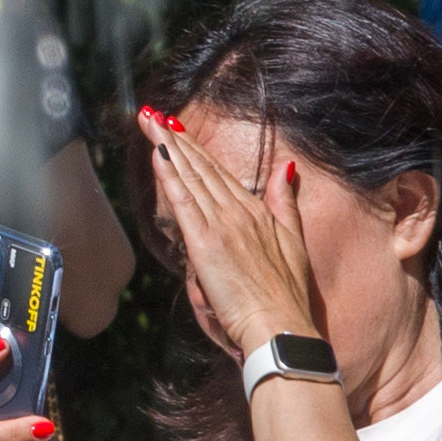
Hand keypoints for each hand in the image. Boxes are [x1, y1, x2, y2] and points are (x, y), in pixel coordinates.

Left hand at [134, 108, 323, 362]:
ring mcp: (221, 225)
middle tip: (150, 113)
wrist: (281, 327)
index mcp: (255, 212)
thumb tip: (285, 168)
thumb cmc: (286, 296)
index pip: (218, 172)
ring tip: (148, 121)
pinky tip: (158, 154)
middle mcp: (237, 212)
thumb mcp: (293, 241)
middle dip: (174, 137)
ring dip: (167, 146)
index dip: (195, 147)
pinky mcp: (206, 243)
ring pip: (191, 177)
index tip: (174, 126)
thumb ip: (285, 202)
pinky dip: (170, 176)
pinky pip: (184, 202)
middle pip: (201, 167)